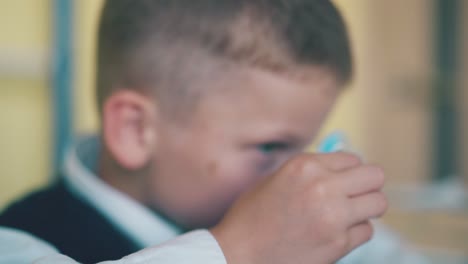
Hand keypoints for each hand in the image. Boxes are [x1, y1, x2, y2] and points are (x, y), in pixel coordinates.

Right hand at [210, 152, 386, 263]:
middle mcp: (322, 186)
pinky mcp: (338, 243)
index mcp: (304, 166)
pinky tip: (336, 233)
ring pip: (378, 203)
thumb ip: (309, 172)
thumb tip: (340, 170)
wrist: (238, 255)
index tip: (343, 181)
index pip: (353, 159)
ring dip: (366, 208)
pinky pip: (367, 231)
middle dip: (367, 185)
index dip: (348, 171)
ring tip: (348, 214)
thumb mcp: (275, 180)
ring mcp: (333, 216)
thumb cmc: (251, 218)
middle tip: (355, 195)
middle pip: (375, 176)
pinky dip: (356, 232)